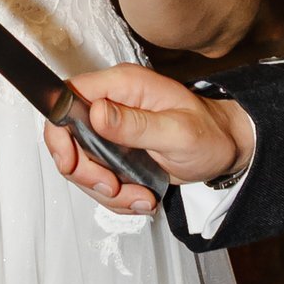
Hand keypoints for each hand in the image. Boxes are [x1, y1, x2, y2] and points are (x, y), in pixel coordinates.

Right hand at [42, 63, 253, 214]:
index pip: (68, 97)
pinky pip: (98, 177)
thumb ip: (135, 125)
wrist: (224, 150)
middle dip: (86, 172)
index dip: (59, 131)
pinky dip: (115, 196)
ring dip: (105, 190)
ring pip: (82, 163)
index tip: (71, 163)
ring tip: (140, 197)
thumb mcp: (176, 132)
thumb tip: (96, 113)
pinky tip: (141, 197)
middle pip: (68, 137)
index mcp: (124, 85)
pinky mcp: (115, 151)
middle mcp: (112, 103)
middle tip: (113, 188)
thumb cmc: (209, 134)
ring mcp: (111, 129)